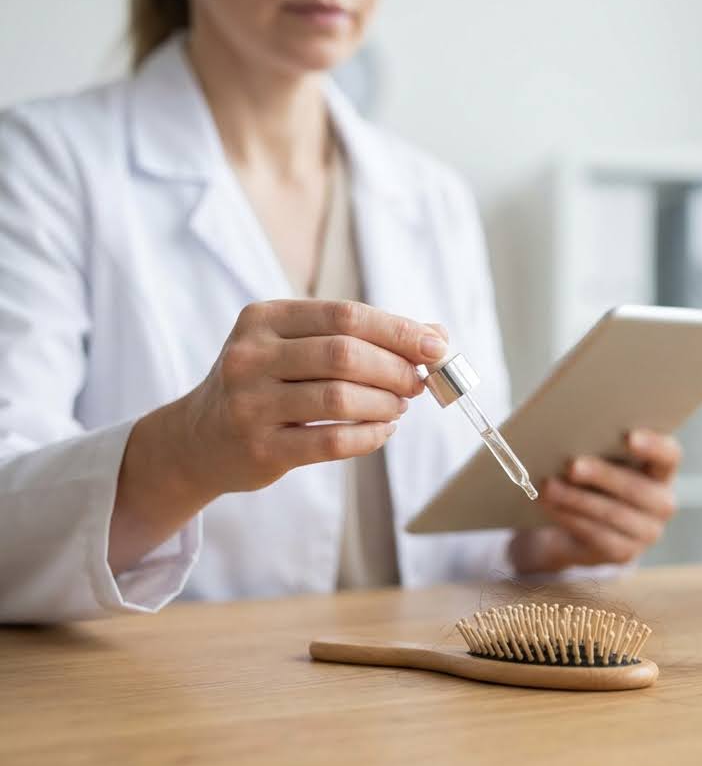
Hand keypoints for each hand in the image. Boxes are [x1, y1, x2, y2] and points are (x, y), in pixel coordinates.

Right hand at [109, 300, 446, 572]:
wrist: (199, 440)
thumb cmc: (266, 385)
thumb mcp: (297, 347)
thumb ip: (362, 337)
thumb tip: (438, 335)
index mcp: (263, 319)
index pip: (345, 315)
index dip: (399, 330)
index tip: (436, 346)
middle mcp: (250, 357)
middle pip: (345, 354)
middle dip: (396, 369)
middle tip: (418, 383)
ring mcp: (251, 405)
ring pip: (341, 398)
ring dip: (386, 403)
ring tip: (399, 406)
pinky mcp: (261, 449)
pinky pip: (333, 441)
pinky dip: (370, 435)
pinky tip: (383, 430)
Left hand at [508, 429, 681, 572]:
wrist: (582, 527)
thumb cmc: (593, 481)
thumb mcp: (600, 462)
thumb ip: (597, 449)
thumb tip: (569, 439)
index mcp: (662, 471)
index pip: (669, 456)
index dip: (653, 445)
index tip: (628, 436)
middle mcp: (663, 502)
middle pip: (637, 488)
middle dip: (602, 476)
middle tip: (571, 465)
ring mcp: (648, 532)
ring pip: (613, 514)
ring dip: (576, 499)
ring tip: (548, 487)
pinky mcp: (625, 553)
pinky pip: (598, 536)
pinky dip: (570, 518)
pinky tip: (551, 507)